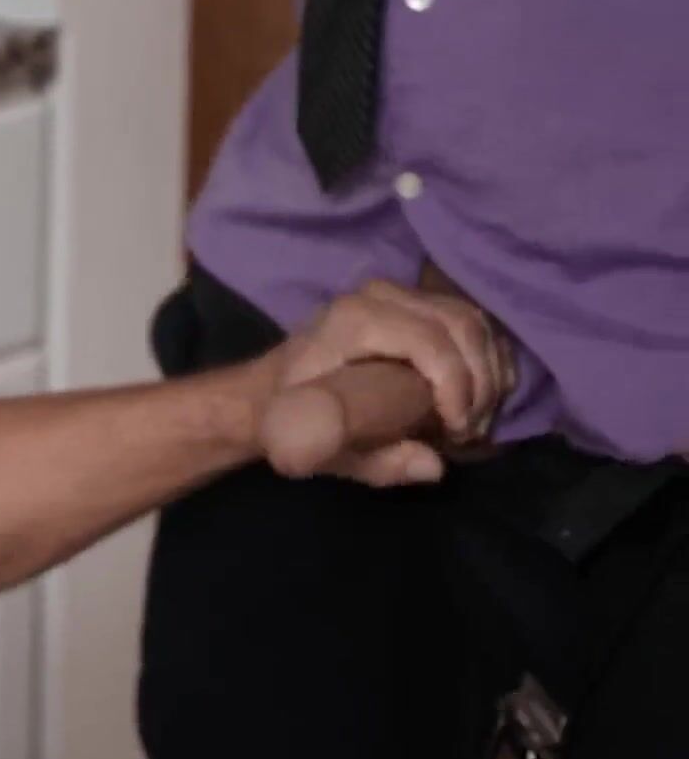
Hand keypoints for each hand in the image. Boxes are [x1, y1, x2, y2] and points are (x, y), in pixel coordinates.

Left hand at [261, 279, 515, 486]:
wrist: (268, 390)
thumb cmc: (292, 420)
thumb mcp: (326, 451)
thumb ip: (379, 463)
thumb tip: (434, 466)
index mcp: (354, 321)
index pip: (430, 341)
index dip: (458, 385)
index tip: (458, 429)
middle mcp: (378, 295)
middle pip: (461, 326)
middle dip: (480, 382)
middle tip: (472, 429)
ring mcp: (396, 292)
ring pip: (471, 320)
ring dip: (489, 370)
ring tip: (478, 417)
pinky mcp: (411, 300)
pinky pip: (467, 318)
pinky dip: (487, 355)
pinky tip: (483, 394)